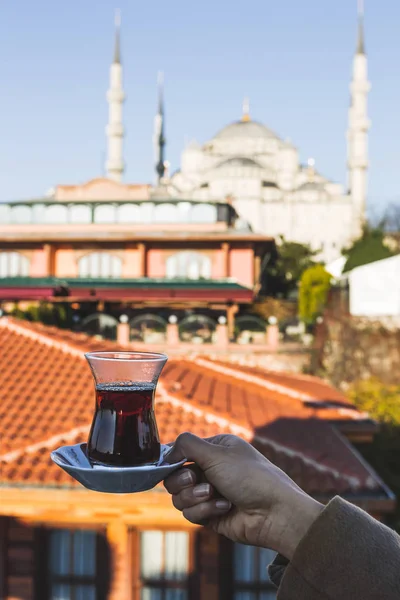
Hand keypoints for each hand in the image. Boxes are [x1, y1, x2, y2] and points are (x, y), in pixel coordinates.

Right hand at [164, 433, 322, 559]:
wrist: (273, 512)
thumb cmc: (249, 476)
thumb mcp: (217, 452)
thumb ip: (187, 445)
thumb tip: (167, 452)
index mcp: (215, 449)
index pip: (181, 452)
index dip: (172, 460)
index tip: (170, 465)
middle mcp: (211, 469)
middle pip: (174, 477)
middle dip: (183, 481)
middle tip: (195, 480)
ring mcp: (210, 493)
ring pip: (179, 497)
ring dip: (195, 497)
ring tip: (213, 495)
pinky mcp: (211, 514)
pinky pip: (191, 513)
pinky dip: (205, 510)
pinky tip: (225, 507)